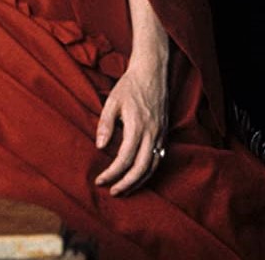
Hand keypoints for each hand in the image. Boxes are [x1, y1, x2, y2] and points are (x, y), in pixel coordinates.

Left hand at [94, 58, 167, 195]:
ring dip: (138, 181)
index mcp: (137, 126)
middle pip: (141, 168)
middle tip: (112, 191)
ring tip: (124, 189)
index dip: (112, 173)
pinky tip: (138, 176)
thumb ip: (106, 124)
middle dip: (126, 184)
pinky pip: (159, 158)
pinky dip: (149, 171)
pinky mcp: (164, 133)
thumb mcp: (112, 101)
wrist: (152, 72)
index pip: (124, 159)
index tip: (100, 180)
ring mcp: (160, 134)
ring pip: (152, 166)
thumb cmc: (129, 86)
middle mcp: (152, 133)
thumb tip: (100, 147)